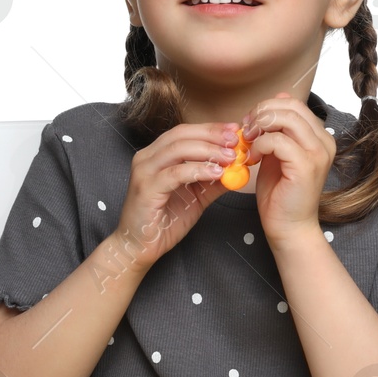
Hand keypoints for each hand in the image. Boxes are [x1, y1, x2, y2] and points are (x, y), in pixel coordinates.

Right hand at [114, 120, 241, 270]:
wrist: (139, 247)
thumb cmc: (163, 221)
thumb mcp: (196, 197)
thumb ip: (214, 181)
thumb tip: (238, 169)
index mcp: (156, 155)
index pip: (185, 132)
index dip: (211, 128)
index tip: (235, 130)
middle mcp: (146, 157)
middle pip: (181, 135)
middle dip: (212, 135)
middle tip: (236, 140)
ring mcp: (144, 171)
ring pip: (178, 149)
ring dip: (208, 150)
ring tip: (230, 157)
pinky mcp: (145, 188)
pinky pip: (175, 173)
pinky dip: (198, 170)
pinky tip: (216, 172)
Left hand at [241, 90, 334, 245]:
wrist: (288, 226)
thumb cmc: (280, 193)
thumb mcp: (276, 153)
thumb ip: (277, 129)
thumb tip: (276, 99)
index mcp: (319, 136)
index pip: (294, 104)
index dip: (268, 107)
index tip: (250, 123)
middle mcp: (324, 141)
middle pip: (291, 106)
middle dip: (262, 112)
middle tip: (246, 129)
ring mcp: (317, 153)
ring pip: (287, 118)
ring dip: (260, 126)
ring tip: (249, 142)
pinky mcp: (305, 166)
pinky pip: (279, 141)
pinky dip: (260, 145)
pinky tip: (253, 157)